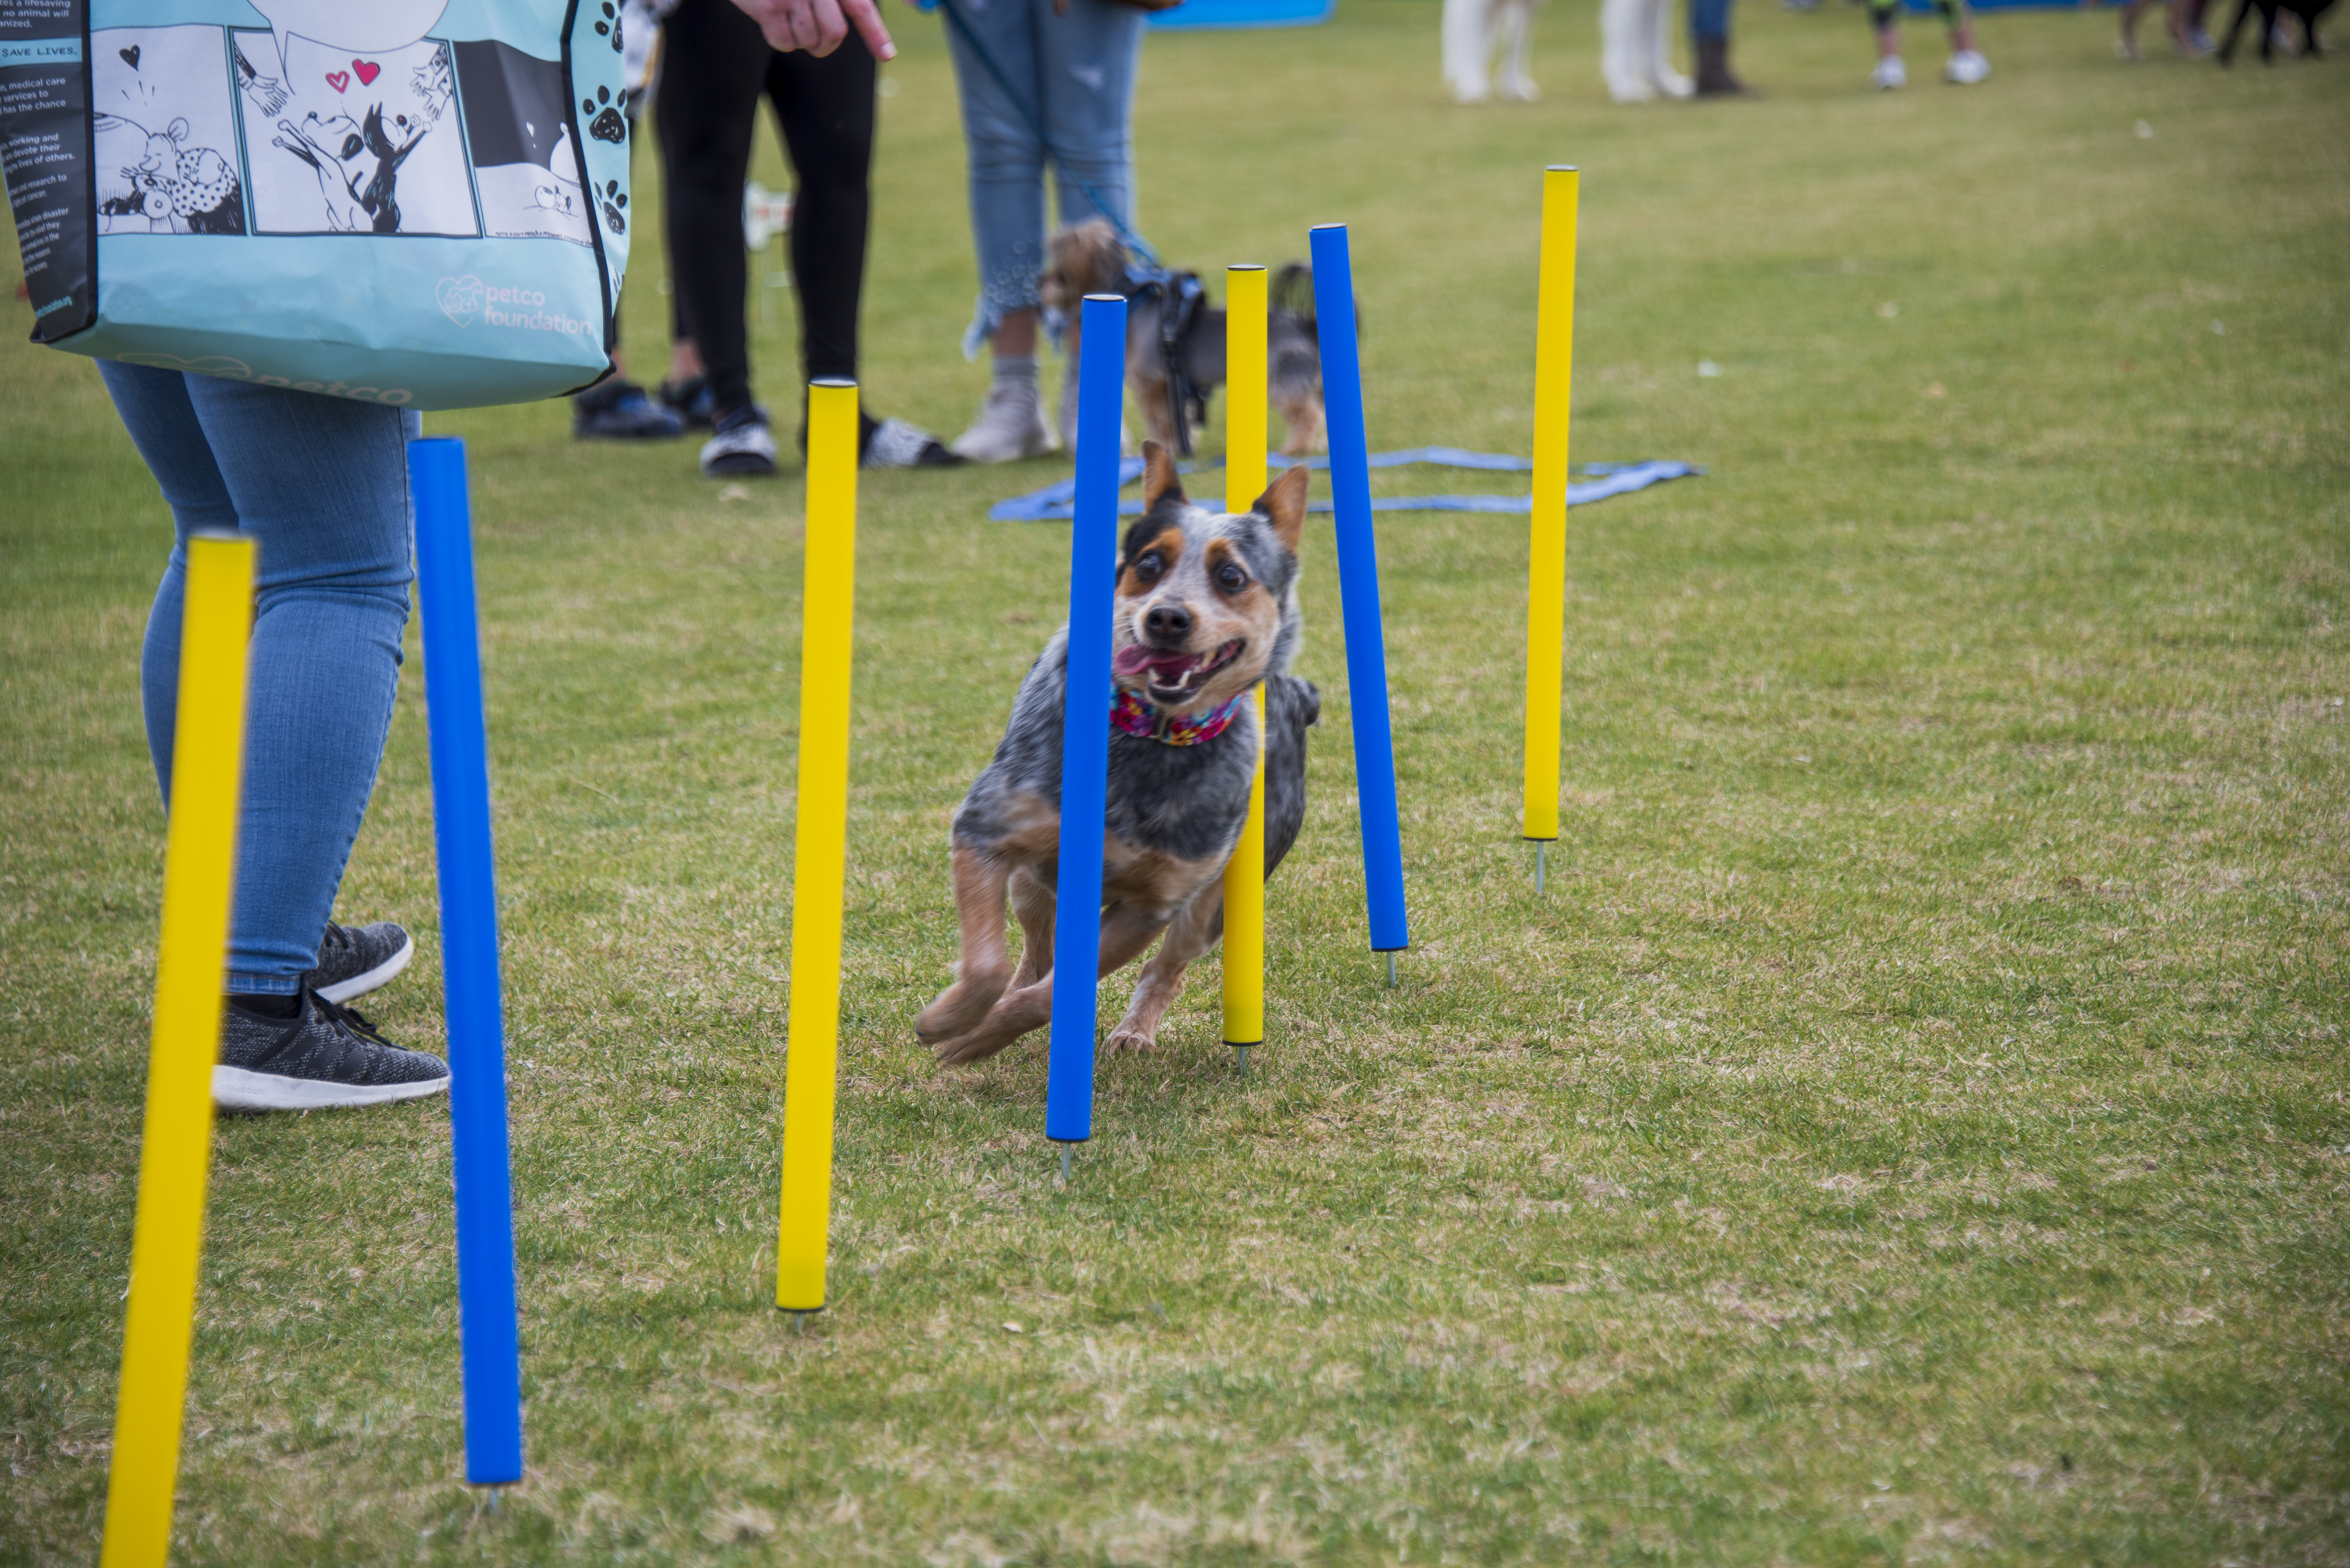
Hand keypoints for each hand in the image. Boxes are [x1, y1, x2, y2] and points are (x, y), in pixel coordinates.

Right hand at [729, 0, 896, 58]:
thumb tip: (918, 3)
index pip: (861, 9)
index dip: (875, 33)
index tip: (887, 54)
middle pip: (834, 33)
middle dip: (827, 45)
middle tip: (819, 41)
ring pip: (809, 41)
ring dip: (803, 41)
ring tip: (793, 22)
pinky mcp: (767, 7)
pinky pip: (784, 43)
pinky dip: (782, 40)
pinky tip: (776, 22)